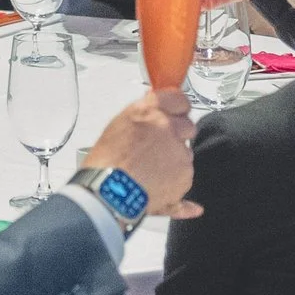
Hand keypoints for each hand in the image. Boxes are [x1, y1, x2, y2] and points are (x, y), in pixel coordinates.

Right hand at [82, 88, 195, 216]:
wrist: (109, 194)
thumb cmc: (106, 163)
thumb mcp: (118, 126)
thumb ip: (142, 115)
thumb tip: (154, 109)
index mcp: (148, 112)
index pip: (178, 99)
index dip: (177, 108)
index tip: (176, 113)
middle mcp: (167, 128)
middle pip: (188, 126)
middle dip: (178, 135)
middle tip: (159, 147)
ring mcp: (179, 152)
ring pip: (186, 153)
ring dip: (174, 159)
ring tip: (150, 170)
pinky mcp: (185, 175)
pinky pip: (185, 175)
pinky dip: (175, 180)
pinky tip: (156, 182)